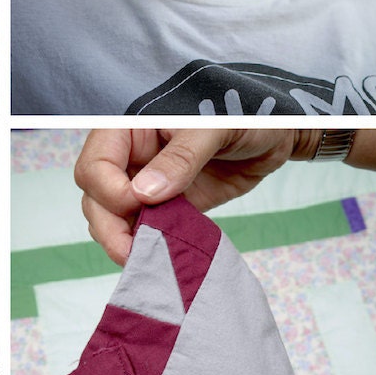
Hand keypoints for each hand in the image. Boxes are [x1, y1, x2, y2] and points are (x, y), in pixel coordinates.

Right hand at [74, 129, 317, 264]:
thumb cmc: (246, 115)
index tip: (141, 204)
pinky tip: (160, 257)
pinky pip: (143, 229)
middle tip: (131, 254)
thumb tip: (144, 194)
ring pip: (112, 217)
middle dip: (108, 226)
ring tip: (146, 260)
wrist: (279, 134)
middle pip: (96, 196)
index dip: (109, 190)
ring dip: (123, 240)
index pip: (96, 163)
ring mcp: (146, 183)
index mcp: (131, 128)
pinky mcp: (166, 206)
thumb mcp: (214, 128)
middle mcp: (131, 156)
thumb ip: (181, 158)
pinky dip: (147, 245)